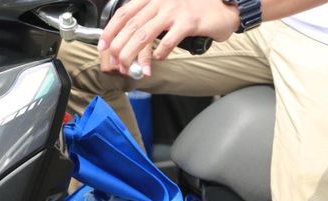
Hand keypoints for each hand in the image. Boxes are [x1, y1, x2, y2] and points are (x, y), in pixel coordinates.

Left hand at [98, 0, 239, 73]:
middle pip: (131, 26)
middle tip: (116, 64)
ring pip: (145, 34)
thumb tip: (126, 41)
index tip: (103, 46)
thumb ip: (148, 20)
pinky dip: (160, 53)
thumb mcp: (167, 9)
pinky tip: (157, 60)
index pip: (124, 13)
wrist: (224, 5)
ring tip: (130, 68)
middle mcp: (161, 1)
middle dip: (119, 48)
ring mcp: (175, 10)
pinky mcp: (189, 21)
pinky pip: (169, 40)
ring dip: (134, 55)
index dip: (110, 31)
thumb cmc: (194, 10)